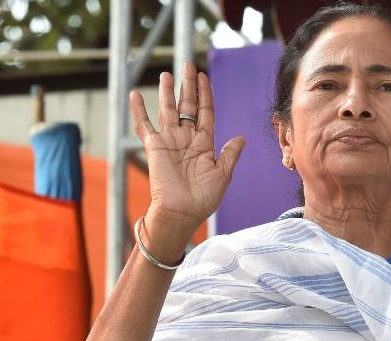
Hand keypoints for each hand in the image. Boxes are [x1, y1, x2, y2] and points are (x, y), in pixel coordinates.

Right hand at [130, 63, 244, 234]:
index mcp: (205, 144)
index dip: (205, 95)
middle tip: (188, 66)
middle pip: (187, 106)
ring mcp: (170, 141)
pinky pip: (144, 125)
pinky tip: (136, 94)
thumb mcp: (223, 174)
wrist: (182, 212)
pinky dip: (139, 110)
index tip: (204, 77)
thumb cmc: (203, 198)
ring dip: (168, 92)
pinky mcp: (154, 147)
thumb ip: (230, 154)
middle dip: (188, 87)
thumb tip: (242, 137)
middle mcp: (186, 139)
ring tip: (167, 74)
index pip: (205, 112)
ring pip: (168, 110)